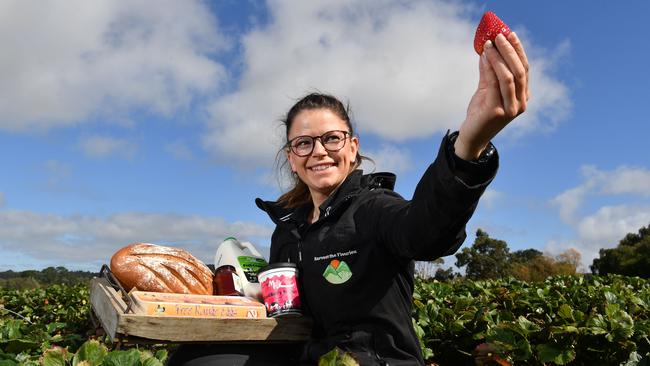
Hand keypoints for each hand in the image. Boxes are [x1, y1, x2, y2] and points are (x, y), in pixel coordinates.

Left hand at [454, 31, 529, 160]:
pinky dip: (489, 68)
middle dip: (509, 51)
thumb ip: (489, 72)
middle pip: (519, 71)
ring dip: (498, 57)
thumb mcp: (487, 89)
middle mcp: (521, 103)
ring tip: (488, 44)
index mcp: (523, 96)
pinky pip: (494, 84)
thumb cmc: (480, 113)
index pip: (525, 69)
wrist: (472, 136)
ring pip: (508, 76)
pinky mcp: (496, 111)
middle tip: (498, 36)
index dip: (519, 50)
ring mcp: (510, 108)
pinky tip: (483, 57)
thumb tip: (487, 49)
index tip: (510, 34)